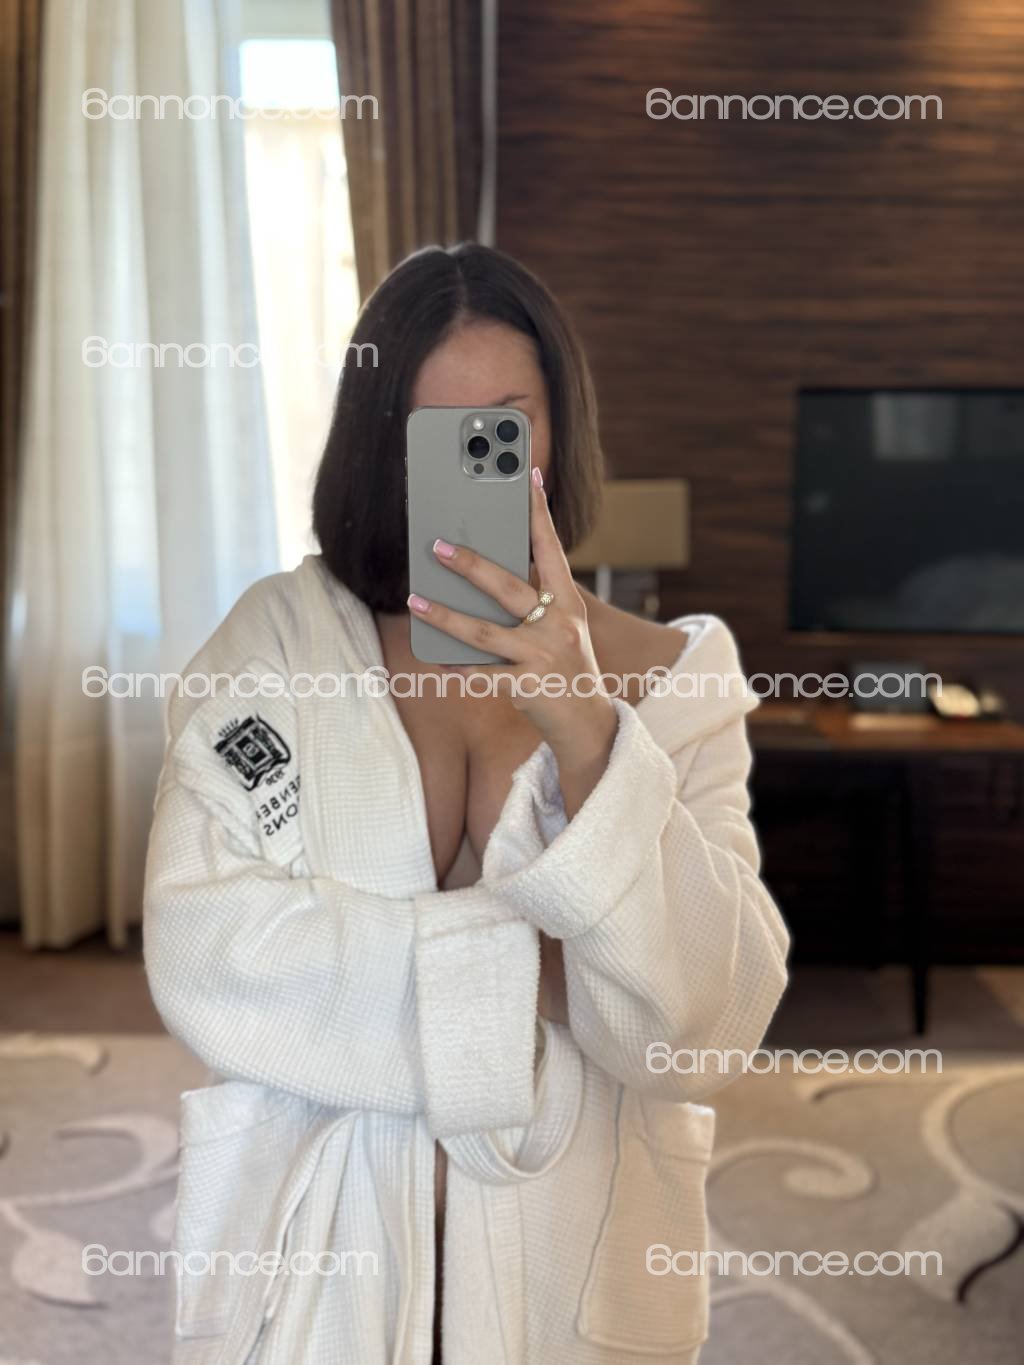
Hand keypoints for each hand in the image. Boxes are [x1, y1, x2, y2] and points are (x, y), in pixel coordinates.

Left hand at [406, 467, 616, 810]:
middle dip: (470, 564)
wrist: (589, 725)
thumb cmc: (566, 668)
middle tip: (437, 545)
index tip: (528, 474)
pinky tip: (435, 658)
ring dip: (445, 615)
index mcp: (568, 604)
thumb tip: (482, 572)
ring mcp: (543, 657)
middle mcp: (559, 625)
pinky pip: (481, 674)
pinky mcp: (527, 687)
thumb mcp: (561, 629)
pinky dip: (455, 666)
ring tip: (416, 600)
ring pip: (484, 632)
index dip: (539, 512)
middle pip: (508, 587)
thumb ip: (532, 602)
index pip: (553, 549)